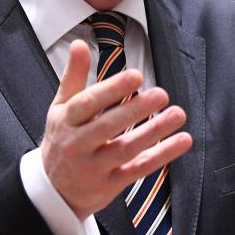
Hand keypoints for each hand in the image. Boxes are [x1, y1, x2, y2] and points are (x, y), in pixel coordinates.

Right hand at [41, 40, 192, 218]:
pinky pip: (139, 169)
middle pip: (107, 126)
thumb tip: (79, 43)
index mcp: (66, 121)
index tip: (136, 76)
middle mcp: (77, 144)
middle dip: (135, 110)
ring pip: (126, 149)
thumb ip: (74, 76)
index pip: (87, 103)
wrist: (52, 191)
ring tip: (177, 114)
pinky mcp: (110, 184)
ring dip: (154, 132)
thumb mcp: (61, 107)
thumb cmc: (62, 139)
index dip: (112, 89)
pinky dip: (162, 155)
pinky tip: (182, 140)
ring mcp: (93, 167)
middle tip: (161, 94)